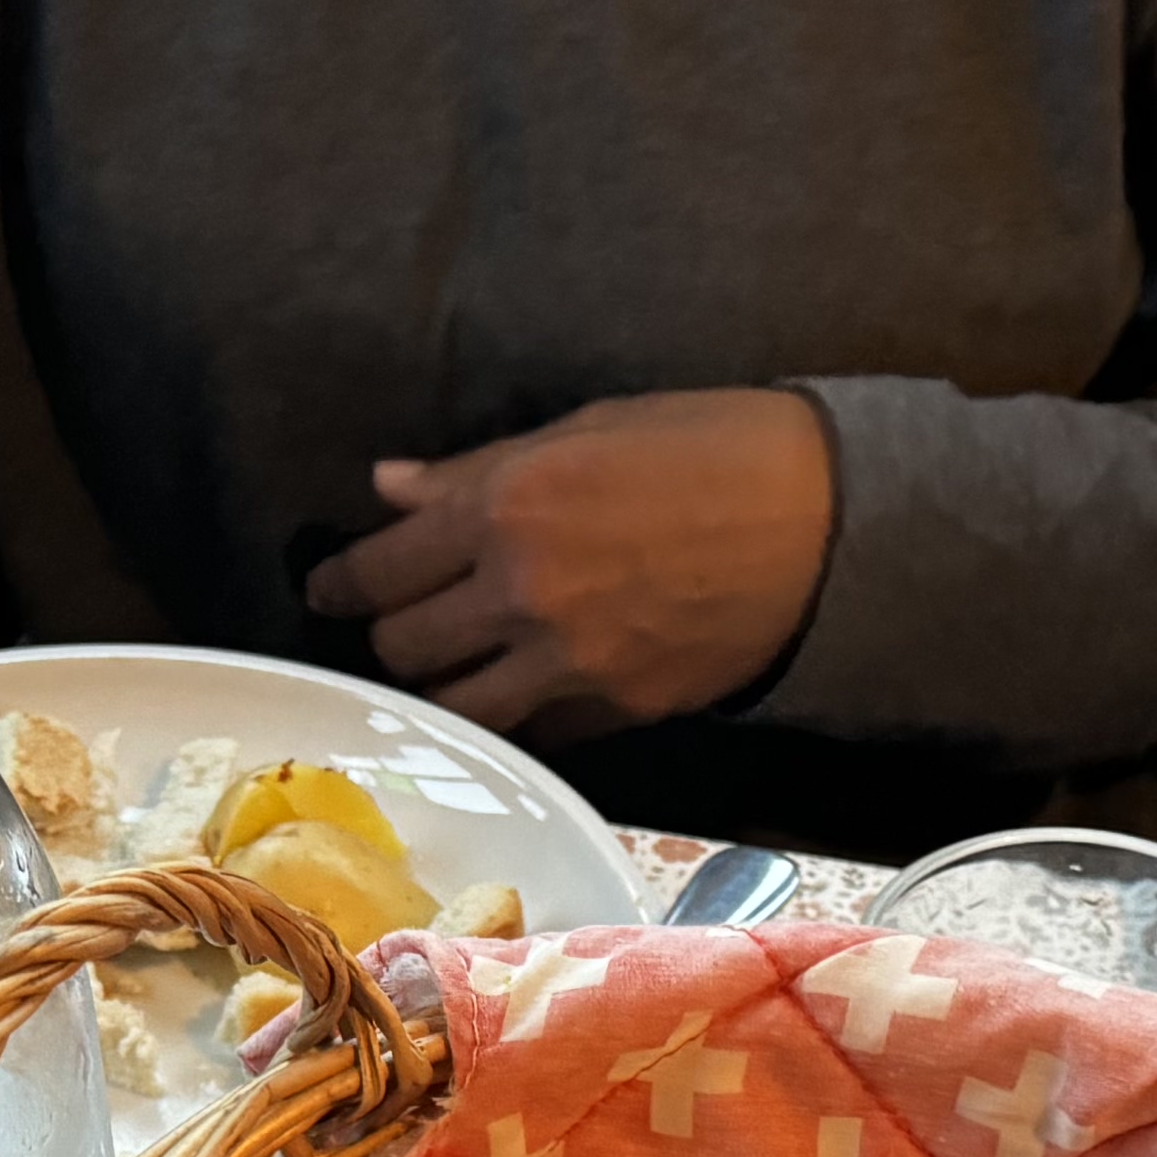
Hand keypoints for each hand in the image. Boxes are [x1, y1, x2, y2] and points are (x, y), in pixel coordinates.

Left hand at [302, 389, 835, 739]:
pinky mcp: (617, 706)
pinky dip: (513, 713)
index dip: (342, 582)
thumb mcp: (588, 429)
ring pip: (456, 703)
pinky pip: (531, 728)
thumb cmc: (712, 446)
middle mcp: (522, 590)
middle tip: (395, 620)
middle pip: (404, 644)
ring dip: (441, 686)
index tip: (329, 587)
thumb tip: (390, 487)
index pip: (382, 565)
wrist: (826, 517)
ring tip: (447, 666)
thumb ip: (477, 470)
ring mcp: (570, 660)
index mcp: (507, 505)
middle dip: (389, 632)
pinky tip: (517, 689)